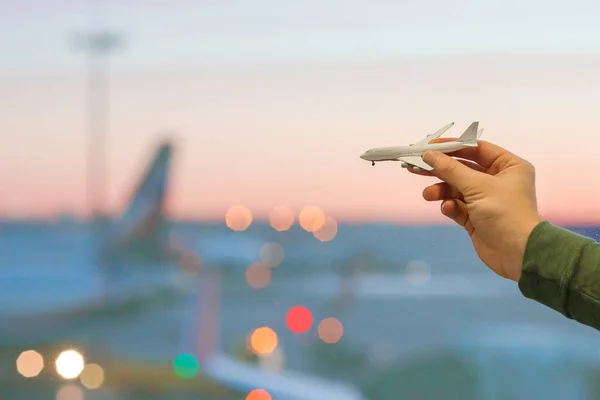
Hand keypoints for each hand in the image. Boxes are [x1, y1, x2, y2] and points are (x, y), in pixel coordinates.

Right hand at [409, 139, 541, 280]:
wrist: (516, 253)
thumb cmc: (503, 212)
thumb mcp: (477, 186)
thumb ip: (450, 169)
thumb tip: (428, 154)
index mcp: (509, 166)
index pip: (476, 149)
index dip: (452, 147)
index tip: (429, 147)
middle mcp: (499, 180)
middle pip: (463, 169)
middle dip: (440, 170)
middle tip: (416, 167)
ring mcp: (487, 200)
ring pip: (457, 189)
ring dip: (442, 191)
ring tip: (428, 195)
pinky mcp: (477, 218)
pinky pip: (459, 206)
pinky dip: (451, 206)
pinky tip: (448, 209)